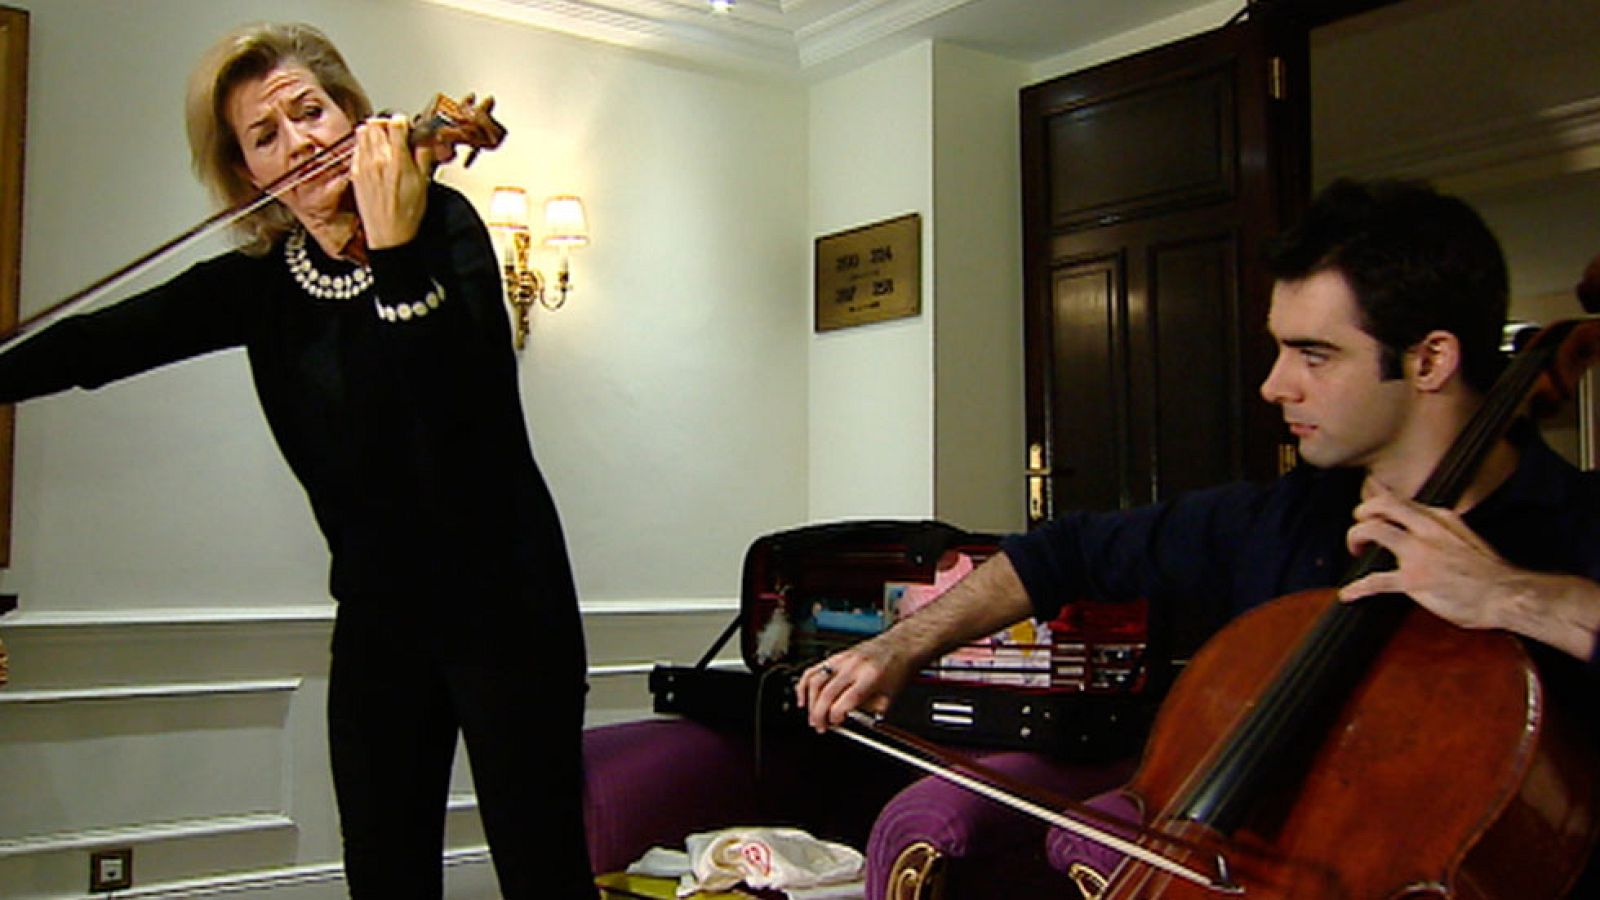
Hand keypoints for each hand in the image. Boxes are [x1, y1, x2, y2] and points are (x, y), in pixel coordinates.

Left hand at [348, 115, 433, 248]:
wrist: (388, 235)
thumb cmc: (407, 214)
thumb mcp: (424, 183)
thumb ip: (423, 156)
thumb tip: (425, 139)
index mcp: (397, 160)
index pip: (396, 123)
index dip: (403, 122)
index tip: (407, 127)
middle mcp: (377, 159)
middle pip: (376, 123)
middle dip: (387, 124)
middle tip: (395, 132)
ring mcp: (363, 165)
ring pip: (363, 131)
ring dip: (374, 132)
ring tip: (383, 141)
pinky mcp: (355, 172)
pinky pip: (356, 147)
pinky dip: (364, 145)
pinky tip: (374, 154)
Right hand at [794, 632, 917, 732]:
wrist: (899, 646)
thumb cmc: (897, 669)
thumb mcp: (890, 697)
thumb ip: (870, 712)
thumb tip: (851, 723)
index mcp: (870, 676)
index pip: (845, 700)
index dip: (836, 716)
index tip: (836, 724)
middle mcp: (853, 666)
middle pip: (827, 692)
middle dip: (819, 714)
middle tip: (820, 727)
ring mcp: (842, 659)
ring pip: (815, 681)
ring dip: (810, 702)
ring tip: (813, 717)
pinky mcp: (835, 656)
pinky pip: (812, 670)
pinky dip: (803, 686)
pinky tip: (803, 698)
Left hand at [1340, 479, 1514, 629]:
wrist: (1506, 595)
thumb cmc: (1489, 574)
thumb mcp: (1465, 538)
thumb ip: (1441, 531)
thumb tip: (1423, 531)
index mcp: (1441, 519)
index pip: (1401, 501)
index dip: (1379, 501)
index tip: (1369, 508)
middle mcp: (1427, 529)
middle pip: (1383, 504)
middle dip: (1363, 511)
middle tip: (1358, 523)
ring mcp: (1419, 553)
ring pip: (1373, 530)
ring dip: (1355, 537)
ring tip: (1355, 550)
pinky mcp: (1414, 579)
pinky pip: (1375, 581)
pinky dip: (1357, 587)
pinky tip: (1349, 593)